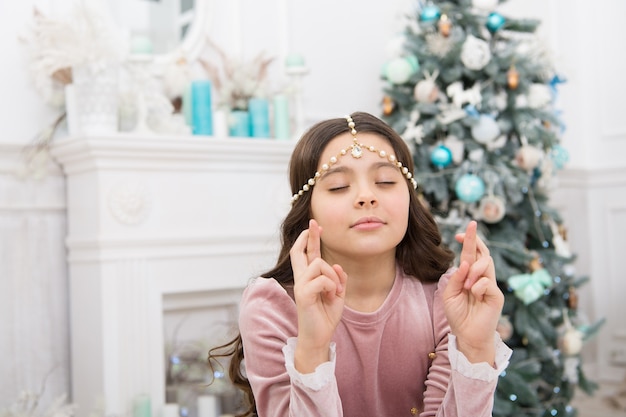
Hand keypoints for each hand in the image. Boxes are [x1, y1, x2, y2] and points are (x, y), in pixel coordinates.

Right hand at [290, 219, 347, 371]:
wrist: (319, 338)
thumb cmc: (325, 317)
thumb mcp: (337, 294)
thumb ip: (338, 278)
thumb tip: (336, 265)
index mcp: (309, 278)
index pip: (306, 254)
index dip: (310, 239)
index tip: (316, 226)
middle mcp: (301, 279)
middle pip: (299, 251)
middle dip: (308, 236)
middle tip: (314, 222)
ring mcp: (301, 286)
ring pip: (319, 264)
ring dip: (332, 276)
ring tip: (335, 291)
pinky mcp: (303, 294)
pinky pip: (322, 279)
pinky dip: (332, 286)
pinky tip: (332, 297)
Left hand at [442, 221, 503, 362]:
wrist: (467, 336)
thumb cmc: (458, 316)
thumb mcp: (450, 294)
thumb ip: (455, 278)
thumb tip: (465, 263)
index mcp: (470, 276)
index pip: (471, 255)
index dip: (468, 242)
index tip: (459, 234)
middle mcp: (482, 278)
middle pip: (483, 253)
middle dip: (476, 239)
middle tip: (470, 227)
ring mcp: (491, 286)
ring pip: (486, 263)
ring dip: (473, 269)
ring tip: (466, 285)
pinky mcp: (497, 296)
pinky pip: (487, 282)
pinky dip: (478, 285)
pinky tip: (474, 294)